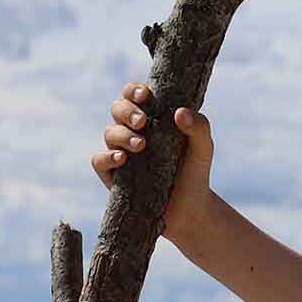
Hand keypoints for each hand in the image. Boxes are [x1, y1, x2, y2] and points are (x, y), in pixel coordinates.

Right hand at [91, 81, 215, 244]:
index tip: (146, 95)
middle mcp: (132, 132)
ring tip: (141, 146)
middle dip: (127, 111)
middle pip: (117, 109)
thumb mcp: (203, 150)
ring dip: (122, 135)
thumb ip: (199, 128)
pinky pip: (99, 161)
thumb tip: (180, 112)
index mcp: (151, 119)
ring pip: (109, 132)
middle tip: (143, 122)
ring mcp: (120, 152)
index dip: (135, 91)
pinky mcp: (113, 175)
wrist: (191, 210)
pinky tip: (121, 158)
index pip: (135, 96)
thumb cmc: (194, 174)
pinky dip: (106, 157)